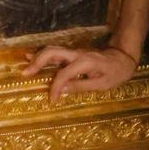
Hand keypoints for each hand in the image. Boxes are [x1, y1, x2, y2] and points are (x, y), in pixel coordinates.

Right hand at [23, 45, 137, 100]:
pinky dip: (42, 54)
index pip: (64, 75)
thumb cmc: (115, 73)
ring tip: (26, 67)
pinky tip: (31, 56)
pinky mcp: (72, 53)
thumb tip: (63, 90)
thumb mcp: (103, 84)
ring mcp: (73, 52)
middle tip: (26, 74)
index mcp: (84, 62)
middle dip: (37, 63)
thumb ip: (82, 86)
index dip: (56, 87)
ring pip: (51, 50)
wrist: (122, 57)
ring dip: (37, 57)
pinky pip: (54, 52)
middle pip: (51, 53)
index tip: (52, 99)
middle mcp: (75, 54)